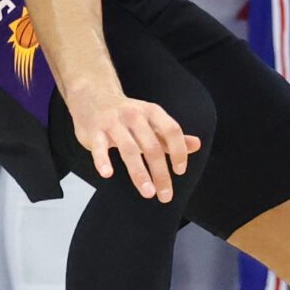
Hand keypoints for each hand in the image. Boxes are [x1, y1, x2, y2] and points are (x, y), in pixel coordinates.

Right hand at [65, 89, 199, 202]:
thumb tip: (196, 145)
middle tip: (165, 195)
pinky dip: (102, 160)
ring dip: (139, 173)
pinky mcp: (94, 131)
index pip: (171, 130)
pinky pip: (99, 147)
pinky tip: (107, 174)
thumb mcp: (151, 120)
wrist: (93, 95)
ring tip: (148, 192)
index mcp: (151, 112)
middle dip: (161, 173)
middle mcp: (134, 115)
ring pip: (129, 149)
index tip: (179, 171)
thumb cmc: (126, 114)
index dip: (178, 151)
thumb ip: (170, 135)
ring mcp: (113, 122)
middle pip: (152, 146)